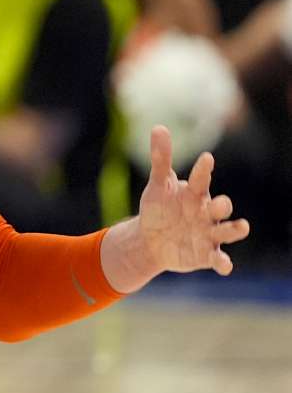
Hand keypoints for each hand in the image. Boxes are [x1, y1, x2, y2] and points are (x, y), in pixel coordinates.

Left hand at [138, 125, 249, 274]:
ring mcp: (208, 233)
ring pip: (227, 231)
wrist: (151, 240)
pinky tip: (225, 265)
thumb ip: (161, 159)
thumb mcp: (158, 185)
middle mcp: (206, 212)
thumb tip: (159, 128)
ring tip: (242, 226)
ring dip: (235, 229)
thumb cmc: (159, 208)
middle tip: (222, 203)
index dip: (203, 170)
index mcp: (195, 193)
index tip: (206, 158)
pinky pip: (218, 258)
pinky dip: (223, 262)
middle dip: (223, 205)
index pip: (200, 179)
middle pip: (220, 207)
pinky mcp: (206, 254)